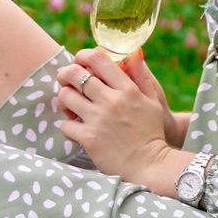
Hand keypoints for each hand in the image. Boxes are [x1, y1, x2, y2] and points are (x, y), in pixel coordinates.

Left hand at [53, 49, 180, 185]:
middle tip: (66, 81)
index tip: (80, 61)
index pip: (97, 59)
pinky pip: (65, 125)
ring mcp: (98, 119)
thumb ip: (141, 76)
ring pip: (65, 96)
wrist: (150, 164)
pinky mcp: (89, 138)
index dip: (82, 55)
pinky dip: (67, 126)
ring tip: (71, 107)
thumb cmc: (151, 132)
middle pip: (74, 74)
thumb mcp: (152, 100)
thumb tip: (134, 53)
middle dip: (65, 74)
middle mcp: (111, 101)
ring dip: (64, 100)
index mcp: (127, 89)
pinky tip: (76, 129)